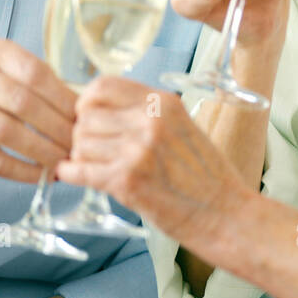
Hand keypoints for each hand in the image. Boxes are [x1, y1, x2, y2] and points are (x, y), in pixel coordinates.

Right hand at [0, 39, 77, 181]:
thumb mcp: (12, 76)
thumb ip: (44, 85)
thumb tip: (90, 108)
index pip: (35, 73)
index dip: (63, 97)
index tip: (84, 117)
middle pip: (22, 102)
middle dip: (56, 127)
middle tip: (79, 145)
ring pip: (6, 132)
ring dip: (41, 151)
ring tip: (63, 162)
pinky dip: (20, 170)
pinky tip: (40, 175)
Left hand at [54, 77, 249, 249]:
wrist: (225, 212)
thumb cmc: (206, 175)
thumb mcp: (182, 127)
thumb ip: (146, 115)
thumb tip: (100, 112)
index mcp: (164, 102)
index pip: (102, 85)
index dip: (86, 101)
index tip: (89, 117)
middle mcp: (150, 120)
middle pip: (86, 116)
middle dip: (83, 135)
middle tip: (93, 151)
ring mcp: (138, 149)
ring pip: (80, 144)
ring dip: (81, 158)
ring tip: (96, 167)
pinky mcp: (128, 180)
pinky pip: (80, 171)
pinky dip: (72, 175)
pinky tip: (75, 177)